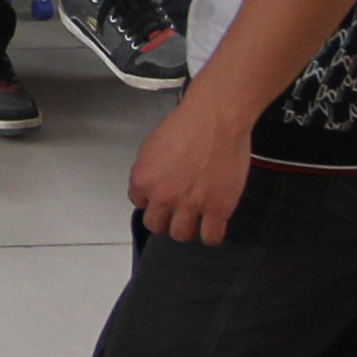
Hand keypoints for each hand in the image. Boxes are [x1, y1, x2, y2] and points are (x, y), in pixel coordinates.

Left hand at [130, 95, 253, 242]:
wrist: (216, 119)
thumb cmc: (187, 123)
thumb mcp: (153, 145)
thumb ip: (150, 168)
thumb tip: (153, 181)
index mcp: (143, 178)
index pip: (139, 203)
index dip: (151, 200)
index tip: (160, 198)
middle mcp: (162, 195)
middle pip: (156, 225)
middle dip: (165, 218)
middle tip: (176, 211)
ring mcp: (190, 205)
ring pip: (180, 234)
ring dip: (186, 228)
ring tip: (195, 219)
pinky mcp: (217, 209)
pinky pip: (211, 237)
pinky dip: (211, 235)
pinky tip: (213, 225)